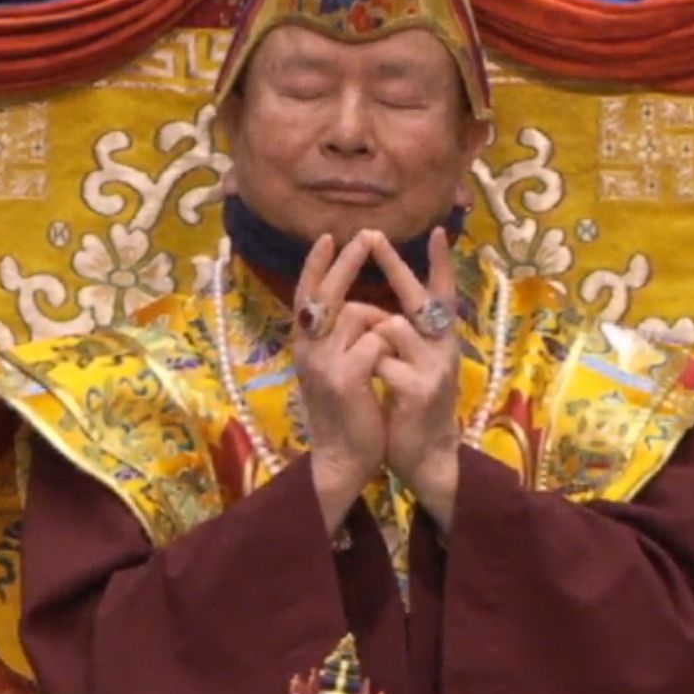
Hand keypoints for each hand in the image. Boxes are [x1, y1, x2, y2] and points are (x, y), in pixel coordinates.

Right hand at [291, 231, 389, 532]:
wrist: (343, 458)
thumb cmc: (347, 411)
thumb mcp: (335, 368)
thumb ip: (338, 338)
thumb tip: (350, 306)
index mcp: (306, 345)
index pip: (306, 295)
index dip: (316, 266)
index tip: (328, 237)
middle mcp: (308, 349)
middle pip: (328, 293)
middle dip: (348, 262)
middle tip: (365, 235)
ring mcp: (323, 363)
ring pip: (361, 316)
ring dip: (381, 326)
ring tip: (381, 360)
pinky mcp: (344, 378)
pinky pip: (375, 341)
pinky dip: (387, 349)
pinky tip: (384, 372)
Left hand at [367, 229, 463, 530]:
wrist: (427, 457)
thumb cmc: (414, 407)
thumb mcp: (414, 366)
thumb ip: (405, 339)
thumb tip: (380, 312)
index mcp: (440, 340)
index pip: (442, 293)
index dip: (441, 263)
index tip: (437, 230)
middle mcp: (443, 347)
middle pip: (418, 297)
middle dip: (394, 265)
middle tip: (372, 235)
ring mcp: (434, 367)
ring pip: (391, 326)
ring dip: (370, 338)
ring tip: (374, 367)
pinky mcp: (419, 389)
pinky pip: (381, 361)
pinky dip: (370, 368)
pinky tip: (378, 388)